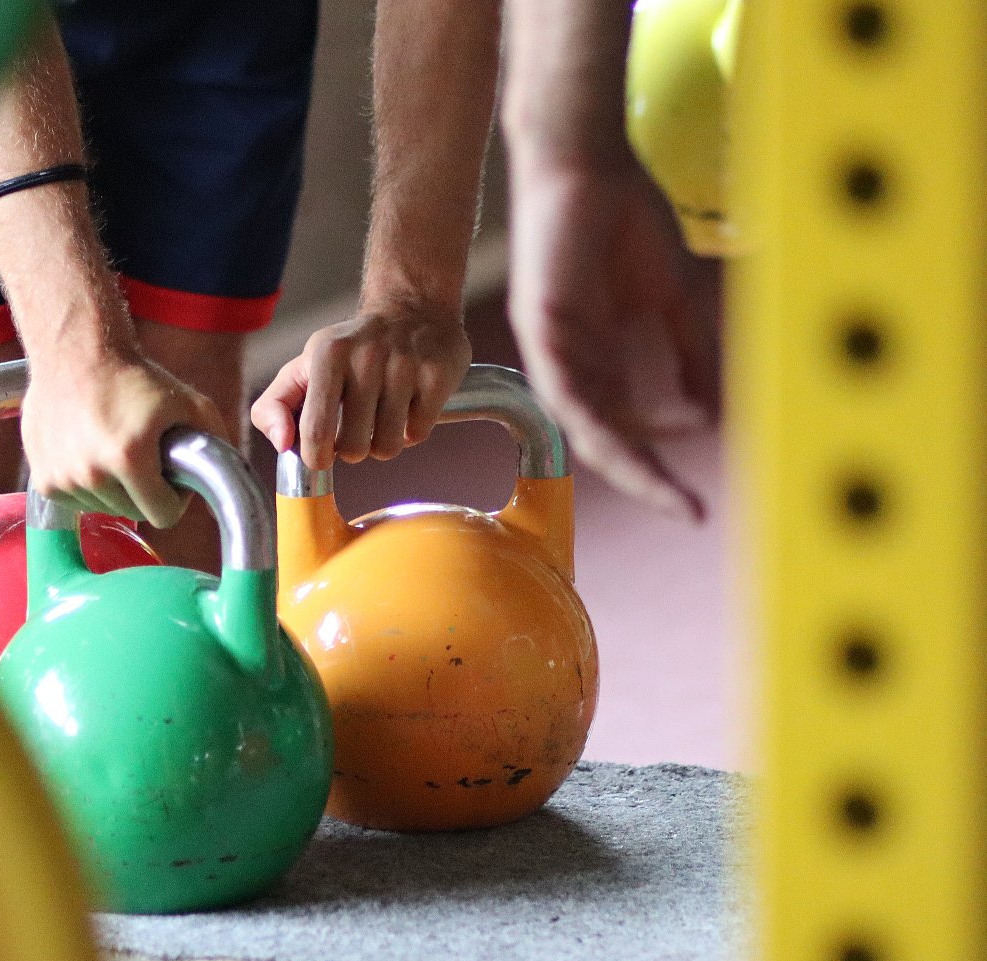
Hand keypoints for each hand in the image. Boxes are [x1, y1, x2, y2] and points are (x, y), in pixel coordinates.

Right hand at [23, 351, 227, 528]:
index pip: (164, 515)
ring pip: (103, 508)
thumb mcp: (189, 403)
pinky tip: (90, 450)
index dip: (175, 497)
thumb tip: (227, 483)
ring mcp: (63, 479)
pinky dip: (86, 484)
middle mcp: (91, 473)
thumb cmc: (134, 377)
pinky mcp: (43, 480)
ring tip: (115, 449)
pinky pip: (76, 501)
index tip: (170, 476)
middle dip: (144, 492)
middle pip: (133, 513)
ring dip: (114, 489)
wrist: (74, 354)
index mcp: (129, 458)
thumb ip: (216, 443)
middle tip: (143, 458)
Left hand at [252, 305, 471, 471]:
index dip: (317, 456)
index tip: (322, 455)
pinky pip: (417, 434)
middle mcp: (367, 355)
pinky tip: (406, 406)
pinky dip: (410, 431)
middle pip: (354, 448)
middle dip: (353, 449)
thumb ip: (273, 407)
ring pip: (387, 447)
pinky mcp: (437, 375)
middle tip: (356, 427)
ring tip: (381, 417)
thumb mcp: (302, 369)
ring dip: (382, 443)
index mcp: (327, 354)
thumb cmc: (348, 352)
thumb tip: (282, 444)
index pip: (315, 430)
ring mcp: (406, 364)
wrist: (411, 310)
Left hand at [507, 155, 718, 520]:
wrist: (589, 162)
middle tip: (687, 510)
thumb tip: (708, 414)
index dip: (659, 463)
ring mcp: (552, 350)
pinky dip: (599, 419)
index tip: (695, 497)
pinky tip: (630, 441)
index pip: (627, 429)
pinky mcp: (539, 330)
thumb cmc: (625, 219)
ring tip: (666, 491)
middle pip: (606, 439)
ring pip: (586, 426)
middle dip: (647, 478)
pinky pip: (566, 390)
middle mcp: (571, 364)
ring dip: (628, 462)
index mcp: (599, 360)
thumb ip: (686, 354)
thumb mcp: (670, 299)